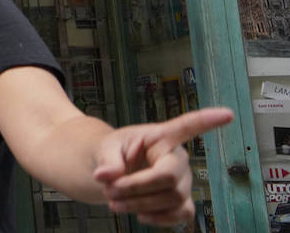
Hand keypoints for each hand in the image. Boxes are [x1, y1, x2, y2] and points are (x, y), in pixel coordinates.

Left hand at [92, 107, 233, 225]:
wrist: (115, 172)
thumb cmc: (116, 152)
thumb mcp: (106, 148)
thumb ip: (107, 159)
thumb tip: (106, 175)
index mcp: (161, 137)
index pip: (186, 126)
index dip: (207, 121)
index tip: (227, 114)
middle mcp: (178, 158)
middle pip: (168, 178)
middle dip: (136, 188)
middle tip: (110, 190)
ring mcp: (183, 181)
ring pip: (173, 199)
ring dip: (140, 205)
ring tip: (114, 202)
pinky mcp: (182, 201)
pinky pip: (182, 214)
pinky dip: (159, 218)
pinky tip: (141, 215)